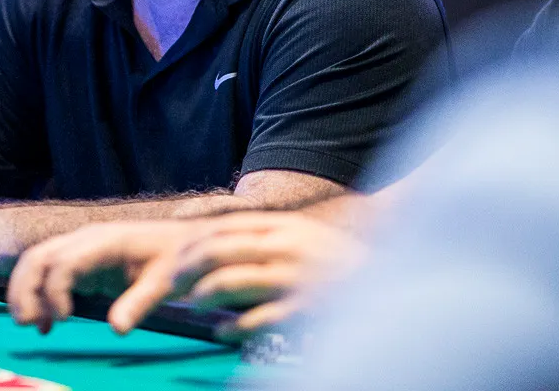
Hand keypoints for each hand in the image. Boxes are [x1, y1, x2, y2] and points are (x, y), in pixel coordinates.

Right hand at [7, 220, 208, 334]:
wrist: (188, 243)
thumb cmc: (177, 260)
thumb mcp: (165, 283)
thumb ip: (139, 303)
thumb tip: (117, 329)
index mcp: (104, 241)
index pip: (63, 261)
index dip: (54, 291)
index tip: (64, 320)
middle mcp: (85, 239)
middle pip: (38, 257)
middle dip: (25, 289)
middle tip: (28, 324)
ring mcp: (81, 248)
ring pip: (36, 261)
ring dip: (25, 291)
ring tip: (31, 325)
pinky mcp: (82, 261)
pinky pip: (49, 272)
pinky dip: (38, 294)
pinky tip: (46, 324)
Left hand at [109, 211, 366, 339]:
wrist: (389, 280)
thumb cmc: (336, 261)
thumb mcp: (302, 235)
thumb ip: (265, 235)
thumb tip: (220, 235)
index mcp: (282, 226)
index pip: (222, 228)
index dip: (191, 245)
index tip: (172, 262)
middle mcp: (286, 246)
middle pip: (219, 251)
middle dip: (188, 270)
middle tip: (169, 288)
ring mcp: (296, 276)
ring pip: (233, 282)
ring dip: (205, 297)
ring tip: (194, 308)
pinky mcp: (307, 308)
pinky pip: (259, 319)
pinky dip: (234, 327)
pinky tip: (223, 333)